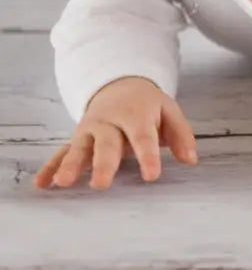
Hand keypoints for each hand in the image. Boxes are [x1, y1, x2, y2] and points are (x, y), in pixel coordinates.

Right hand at [33, 76, 196, 190]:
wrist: (119, 84)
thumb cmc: (148, 106)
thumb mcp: (168, 111)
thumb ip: (181, 135)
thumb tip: (191, 160)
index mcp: (136, 115)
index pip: (143, 136)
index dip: (148, 155)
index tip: (151, 175)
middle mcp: (110, 122)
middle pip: (107, 143)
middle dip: (103, 163)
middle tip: (101, 185)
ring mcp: (90, 130)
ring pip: (80, 147)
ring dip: (70, 164)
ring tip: (63, 183)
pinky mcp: (76, 138)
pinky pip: (61, 152)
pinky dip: (51, 166)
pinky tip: (42, 183)